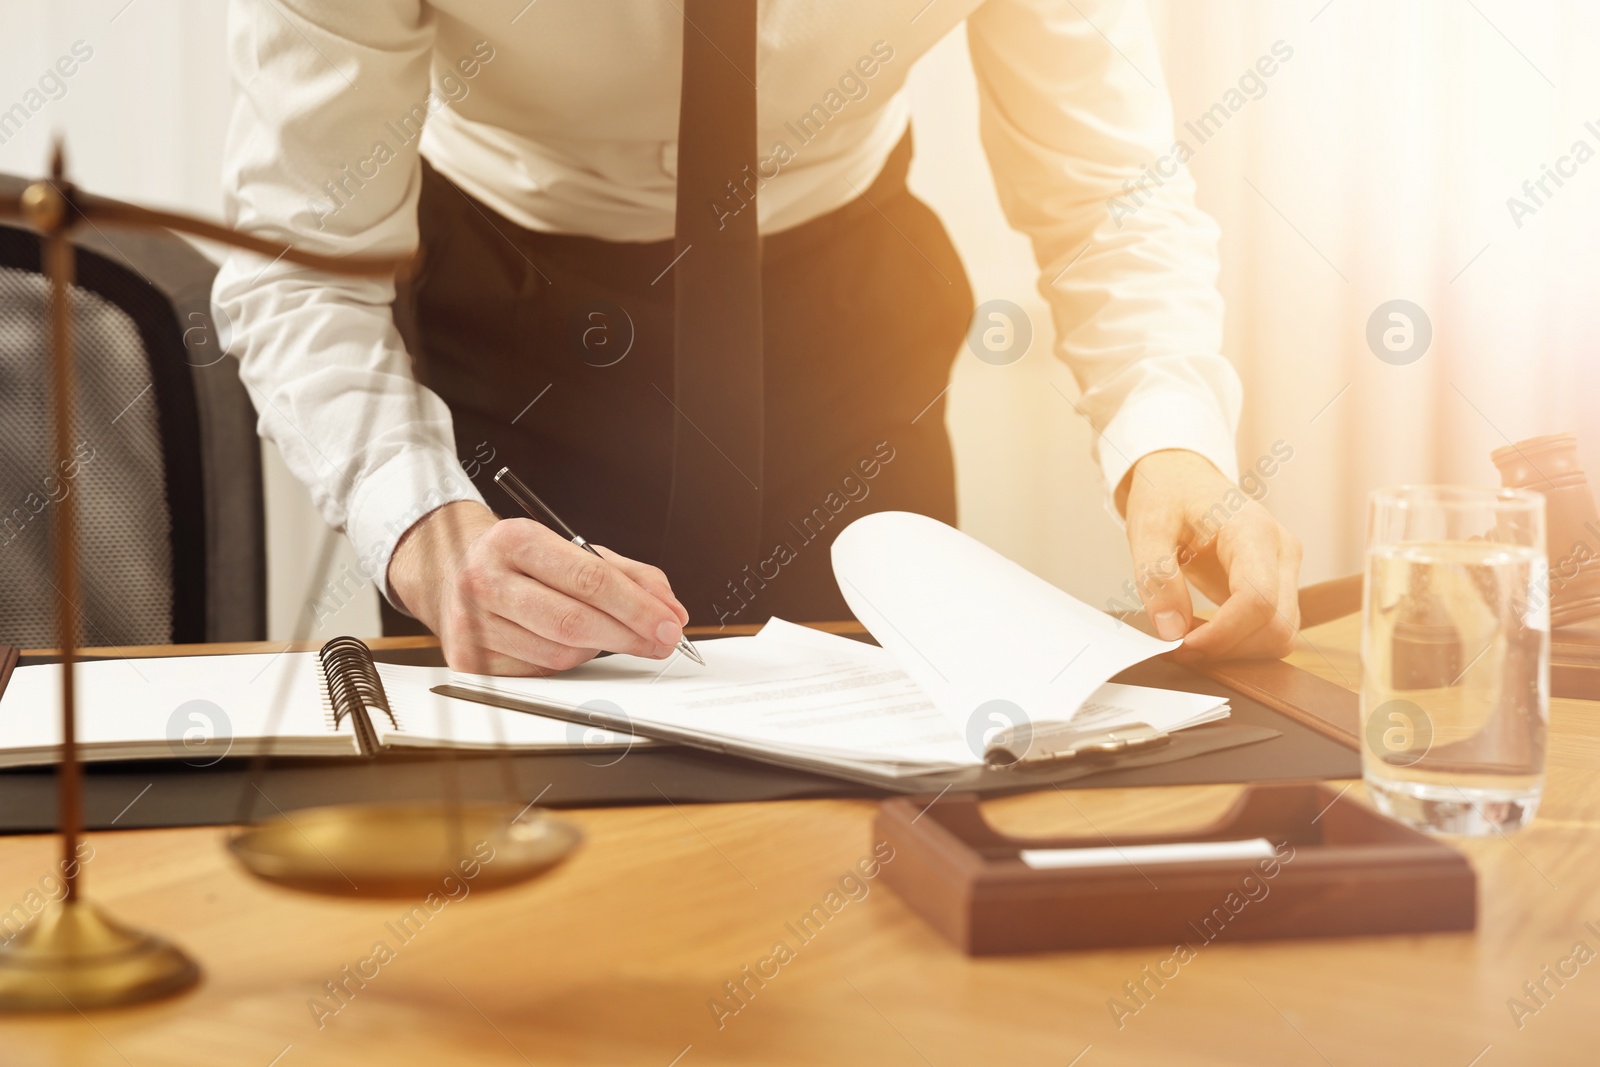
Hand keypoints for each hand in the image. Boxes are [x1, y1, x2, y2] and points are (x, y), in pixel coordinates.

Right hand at [387, 501, 690, 674]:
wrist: (451, 570)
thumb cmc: (523, 561)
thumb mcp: (572, 549)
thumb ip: (628, 575)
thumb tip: (671, 611)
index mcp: (514, 539)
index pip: (588, 578)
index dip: (637, 606)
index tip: (670, 624)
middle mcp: (485, 579)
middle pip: (573, 622)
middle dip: (629, 636)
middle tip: (662, 642)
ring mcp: (470, 622)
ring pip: (559, 655)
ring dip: (597, 650)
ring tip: (606, 635)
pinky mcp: (467, 659)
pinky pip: (538, 673)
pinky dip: (564, 663)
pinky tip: (566, 644)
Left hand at [1118, 449, 1301, 658]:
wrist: (1182, 477)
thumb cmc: (1167, 494)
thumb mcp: (1147, 527)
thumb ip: (1156, 577)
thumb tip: (1171, 630)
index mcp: (1253, 531)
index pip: (1258, 599)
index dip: (1223, 635)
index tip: (1182, 645)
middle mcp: (1281, 551)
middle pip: (1276, 625)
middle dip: (1228, 648)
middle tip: (1179, 647)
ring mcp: (1285, 570)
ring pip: (1280, 634)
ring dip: (1237, 650)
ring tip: (1190, 638)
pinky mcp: (1278, 585)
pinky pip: (1271, 629)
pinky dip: (1241, 642)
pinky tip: (1205, 632)